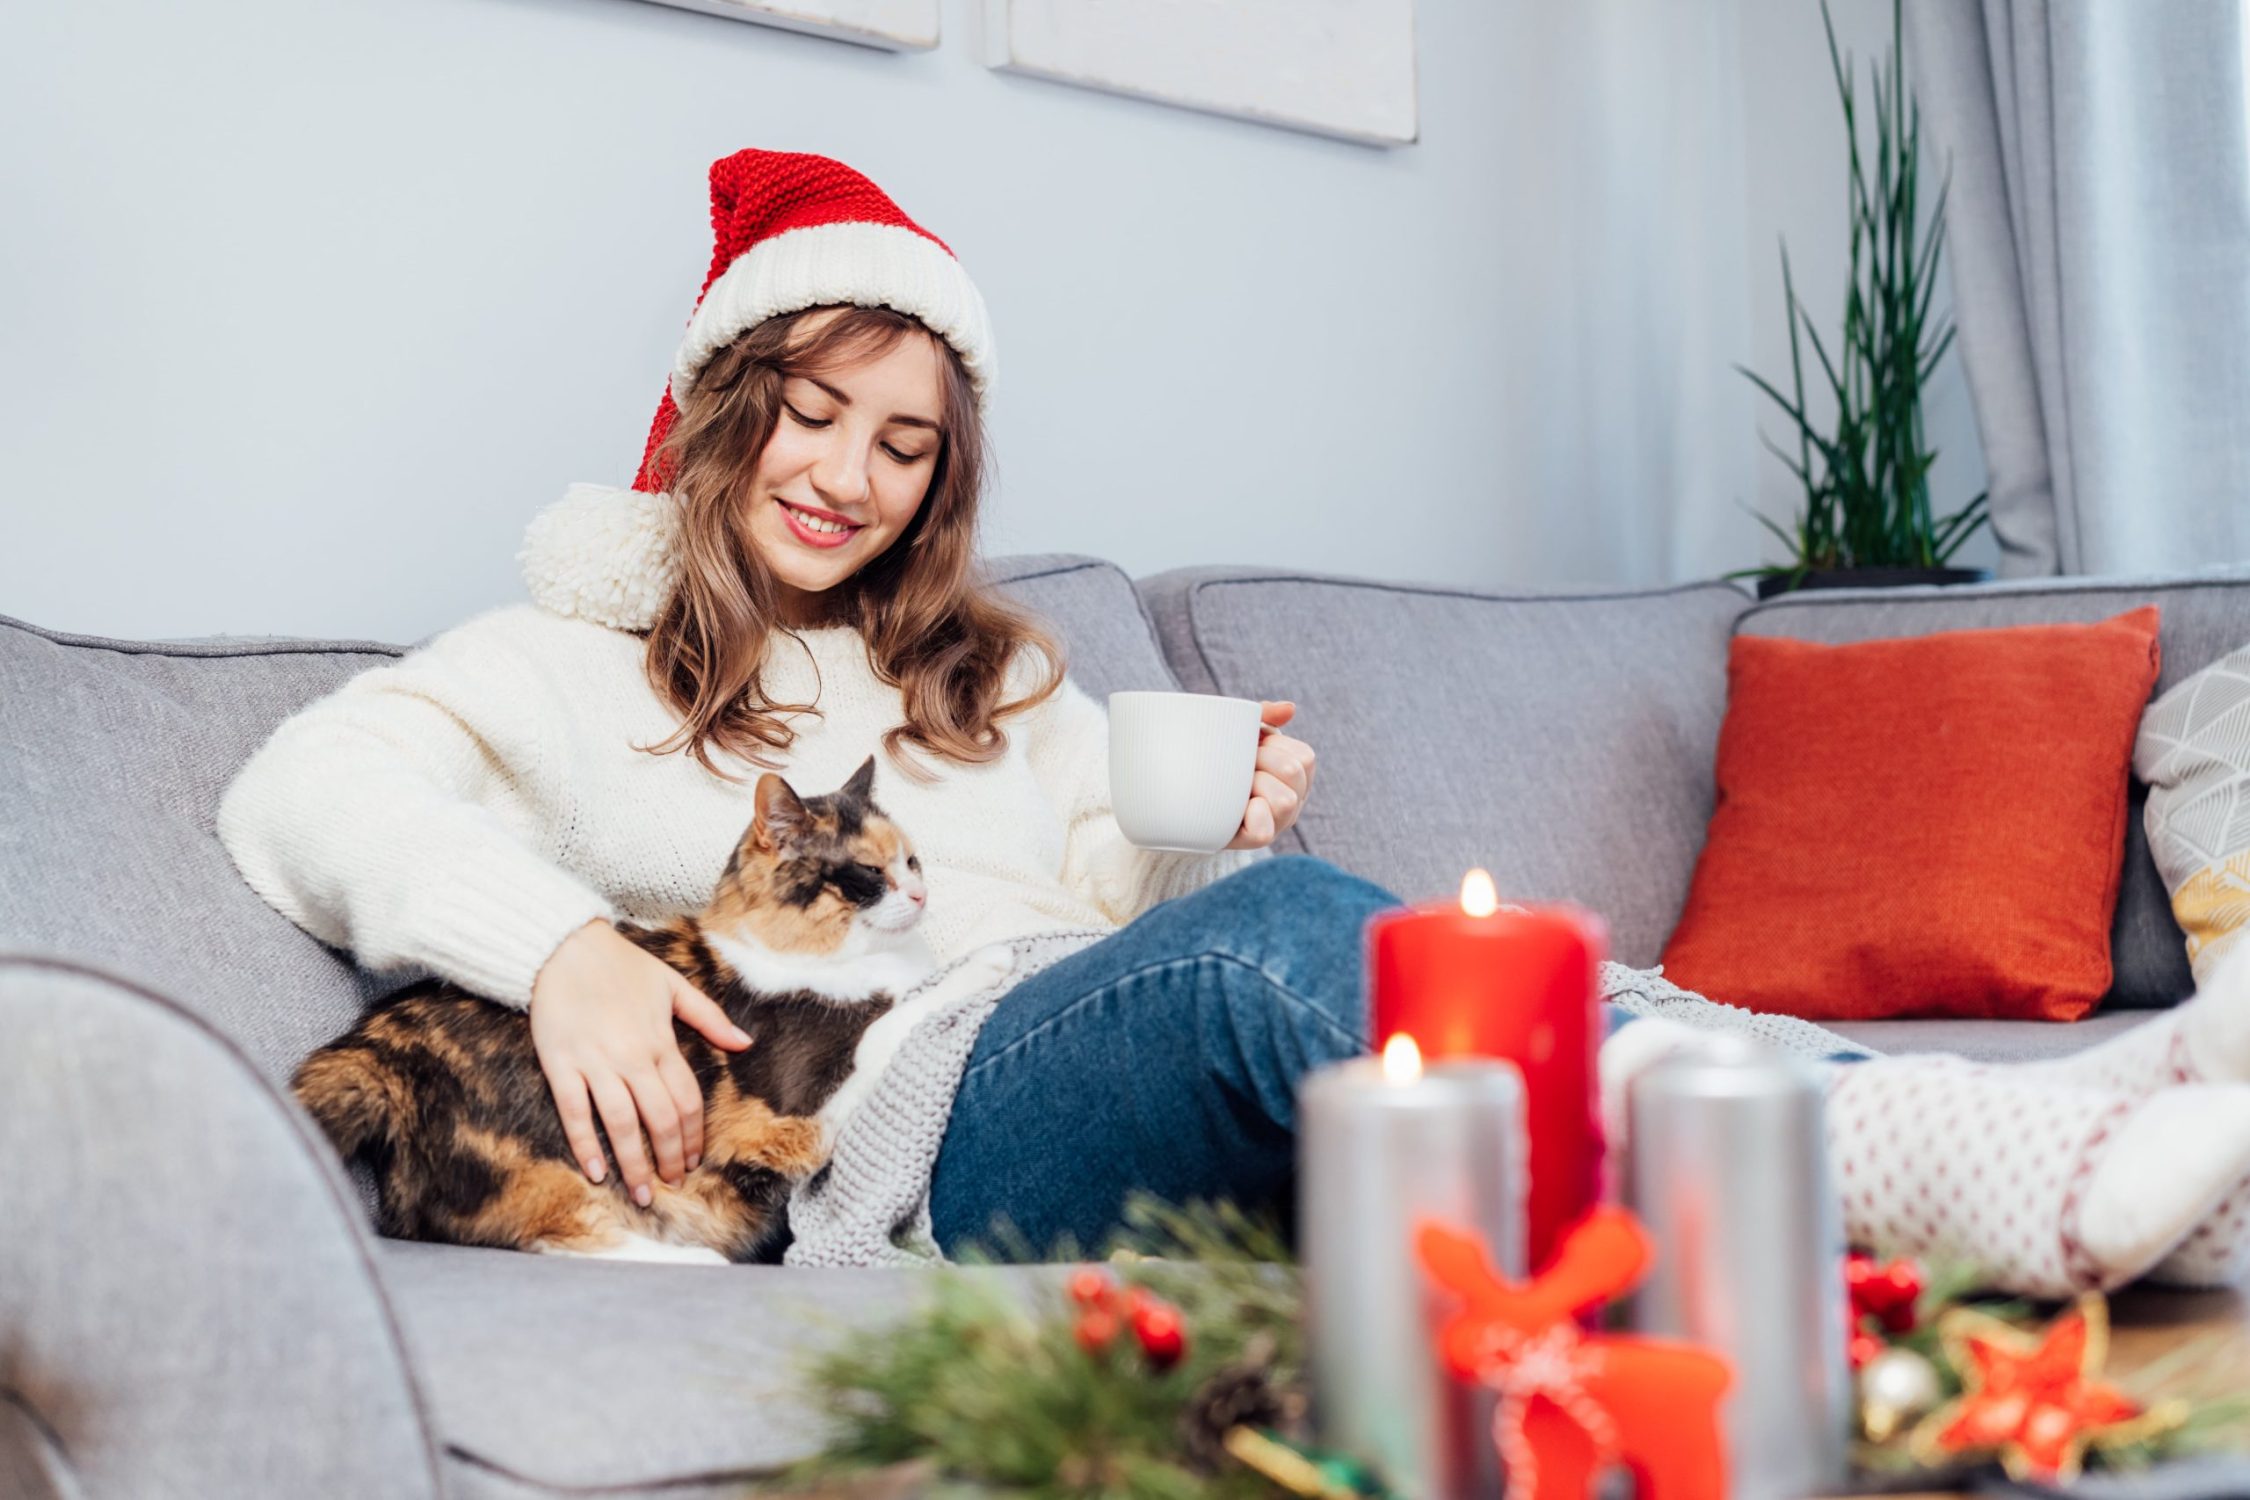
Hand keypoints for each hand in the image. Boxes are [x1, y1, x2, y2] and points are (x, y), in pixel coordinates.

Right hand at [528, 919, 751, 1203]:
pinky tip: (596, 1171)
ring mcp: (595, 1062)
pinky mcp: (561, 1064)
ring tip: (641, 1193)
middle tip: (671, 1185)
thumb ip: (709, 1017)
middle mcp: (632, 1057)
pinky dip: (586, 1144)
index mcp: (661, 1042)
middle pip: (660, 1119)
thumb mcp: (673, 985)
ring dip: (634, 1163)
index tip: (693, 1162)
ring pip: (621, 1123)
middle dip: (669, 1159)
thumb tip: (745, 1043)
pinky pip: (575, 1111)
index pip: (687, 1101)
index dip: (693, 1137)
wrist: (565, 947)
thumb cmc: (621, 966)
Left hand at [1227, 701, 1316, 850]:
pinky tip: (1238, 809)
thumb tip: (1290, 708)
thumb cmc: (1217, 760)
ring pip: (1284, 801)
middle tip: (1240, 768)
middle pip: (1293, 772)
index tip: (1252, 750)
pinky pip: (1263, 833)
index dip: (1273, 746)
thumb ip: (1262, 715)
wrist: (1181, 793)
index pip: (1303, 757)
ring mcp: (1277, 823)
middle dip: (1261, 762)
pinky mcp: (1253, 841)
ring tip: (1235, 787)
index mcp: (1297, 775)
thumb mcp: (1239, 734)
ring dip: (1254, 786)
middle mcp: (1294, 801)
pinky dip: (1251, 816)